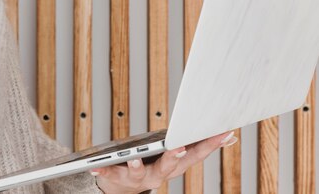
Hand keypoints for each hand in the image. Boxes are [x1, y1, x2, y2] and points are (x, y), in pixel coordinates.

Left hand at [92, 131, 236, 193]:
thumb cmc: (152, 166)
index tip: (223, 132)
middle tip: (178, 146)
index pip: (195, 154)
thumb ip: (195, 144)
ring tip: (132, 157)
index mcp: (174, 166)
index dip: (210, 144)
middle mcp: (159, 175)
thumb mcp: (176, 155)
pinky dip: (102, 169)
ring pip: (140, 173)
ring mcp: (139, 177)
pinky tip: (94, 165)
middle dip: (174, 156)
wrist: (123, 188)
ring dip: (137, 165)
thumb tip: (228, 135)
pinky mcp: (118, 177)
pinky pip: (109, 174)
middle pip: (169, 166)